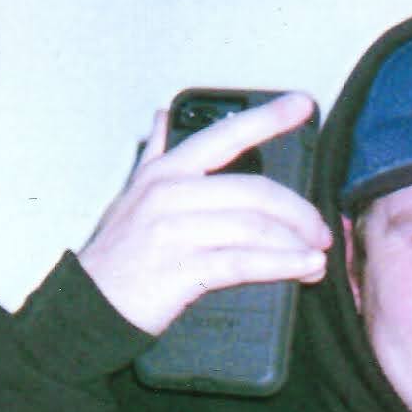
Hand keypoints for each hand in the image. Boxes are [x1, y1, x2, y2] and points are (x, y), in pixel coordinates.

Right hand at [77, 91, 330, 335]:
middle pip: (255, 192)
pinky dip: (282, 265)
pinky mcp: (183, 269)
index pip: (225, 135)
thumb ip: (154, 155)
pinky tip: (304, 268)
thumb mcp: (131, 194)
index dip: (267, 118)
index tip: (303, 105)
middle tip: (321, 230)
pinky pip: (244, 262)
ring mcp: (176, 231)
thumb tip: (162, 117)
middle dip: (299, 212)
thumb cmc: (118, 252)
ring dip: (296, 242)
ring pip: (255, 227)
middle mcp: (172, 194)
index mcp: (166, 172)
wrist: (90, 305)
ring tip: (316, 255)